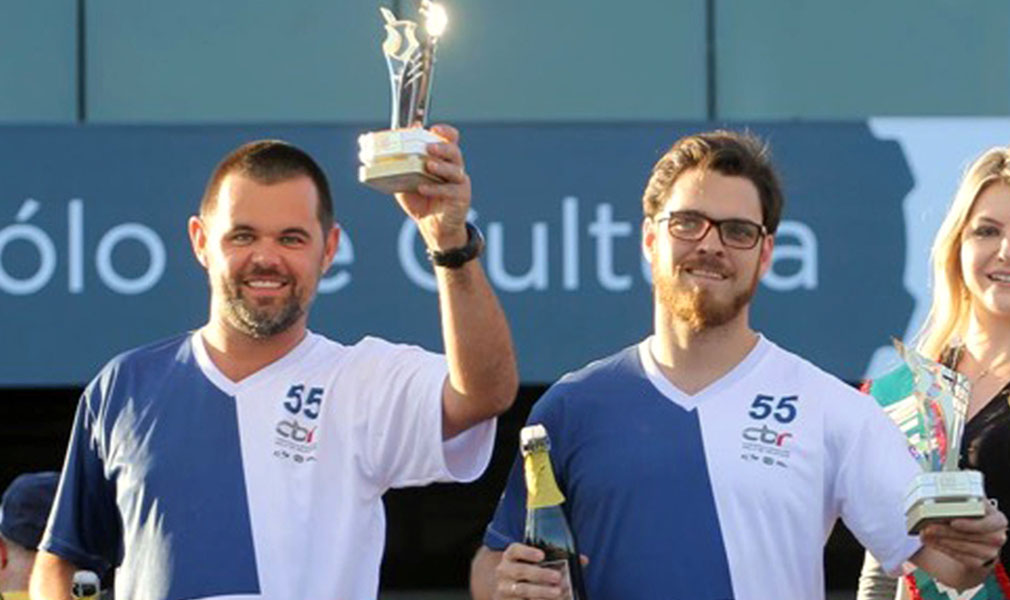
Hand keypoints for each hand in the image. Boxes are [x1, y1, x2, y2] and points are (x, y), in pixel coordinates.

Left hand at [395, 123, 470, 251]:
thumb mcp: (406, 181)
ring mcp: (459, 183)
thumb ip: (399, 166)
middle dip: (442, 147)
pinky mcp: (461, 198)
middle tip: (429, 148)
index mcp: (442, 159)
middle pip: (454, 152)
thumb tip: (378, 152)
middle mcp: (454, 168)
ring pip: (456, 169)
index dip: (445, 132)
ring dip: (442, 166)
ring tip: (429, 166)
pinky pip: (450, 190)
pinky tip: (423, 188)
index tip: (434, 128)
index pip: (451, 139)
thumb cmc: (421, 201)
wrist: (433, 227)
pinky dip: (436, 189)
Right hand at [493, 543, 587, 599]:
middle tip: (558, 577)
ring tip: (558, 593)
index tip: (542, 555)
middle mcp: (504, 571)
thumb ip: (555, 558)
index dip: (528, 552)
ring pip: (522, 590)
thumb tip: (583, 560)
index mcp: (510, 556)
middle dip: (540, 574)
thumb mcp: (533, 563)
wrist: (504, 589)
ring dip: (541, 592)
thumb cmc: (526, 571)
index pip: (515, 550)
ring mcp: (504, 589)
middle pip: (521, 571)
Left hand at [920, 500, 1007, 569]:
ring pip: (964, 547)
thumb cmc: (972, 516)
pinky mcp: (978, 562)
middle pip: (972, 536)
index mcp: (998, 520)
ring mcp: (989, 552)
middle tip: (929, 527)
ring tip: (926, 533)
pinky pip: (959, 556)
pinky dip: (942, 548)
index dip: (971, 524)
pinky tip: (931, 541)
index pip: (989, 524)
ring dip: (941, 540)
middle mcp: (997, 537)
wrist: (975, 535)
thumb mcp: (972, 505)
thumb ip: (963, 501)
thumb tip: (939, 498)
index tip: (953, 523)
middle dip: (947, 532)